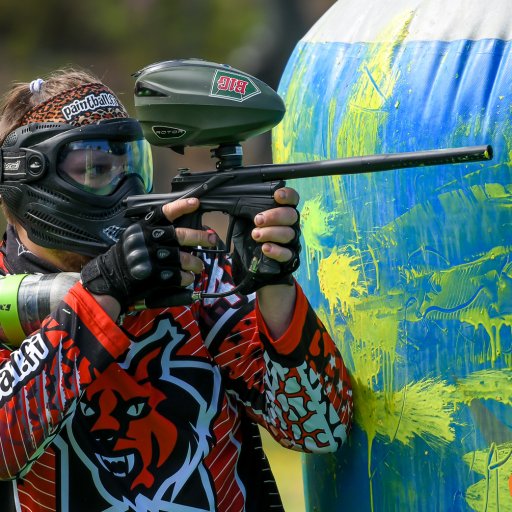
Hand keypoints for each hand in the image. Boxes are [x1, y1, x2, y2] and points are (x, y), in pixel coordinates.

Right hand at [81, 197, 215, 309]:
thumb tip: (185, 230)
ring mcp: (149, 257)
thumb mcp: (136, 236)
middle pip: (180, 235)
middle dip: (200, 237)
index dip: (181, 206)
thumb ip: (155, 230)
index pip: (164, 212)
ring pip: (181, 257)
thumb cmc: (127, 255)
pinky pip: (176, 275)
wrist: (111, 278)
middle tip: (212, 239)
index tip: (196, 203)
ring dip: (195, 262)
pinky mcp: (152, 274)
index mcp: (143, 227)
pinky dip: (185, 277)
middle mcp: (147, 240)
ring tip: (199, 266)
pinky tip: (188, 278)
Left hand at [231, 187, 300, 293]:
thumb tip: (236, 199)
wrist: (251, 261)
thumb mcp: (243, 219)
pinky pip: (287, 253)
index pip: (292, 199)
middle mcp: (290, 225)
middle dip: (274, 216)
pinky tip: (265, 248)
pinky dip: (276, 250)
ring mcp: (291, 241)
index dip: (288, 195)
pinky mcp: (289, 257)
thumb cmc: (250, 235)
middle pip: (291, 215)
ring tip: (256, 235)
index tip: (277, 195)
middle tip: (258, 220)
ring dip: (271, 233)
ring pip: (288, 234)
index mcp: (281, 211)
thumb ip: (245, 209)